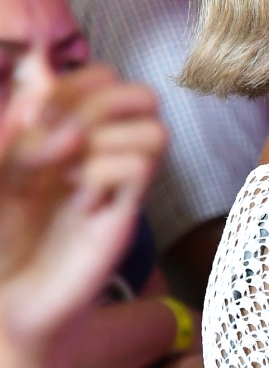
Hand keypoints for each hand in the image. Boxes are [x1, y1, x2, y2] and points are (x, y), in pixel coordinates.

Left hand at [0, 64, 165, 351]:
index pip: (102, 78)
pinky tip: (81, 200)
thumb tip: (37, 64)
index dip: (72, 83)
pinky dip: (105, 174)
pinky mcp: (128, 213)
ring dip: (104, 144)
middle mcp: (102, 153)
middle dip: (95, 109)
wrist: (6, 303)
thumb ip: (11, 124)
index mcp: (69, 134)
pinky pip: (142, 166)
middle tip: (53, 144)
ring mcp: (119, 183)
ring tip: (67, 175)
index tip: (31, 114)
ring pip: (155, 130)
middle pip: (140, 94)